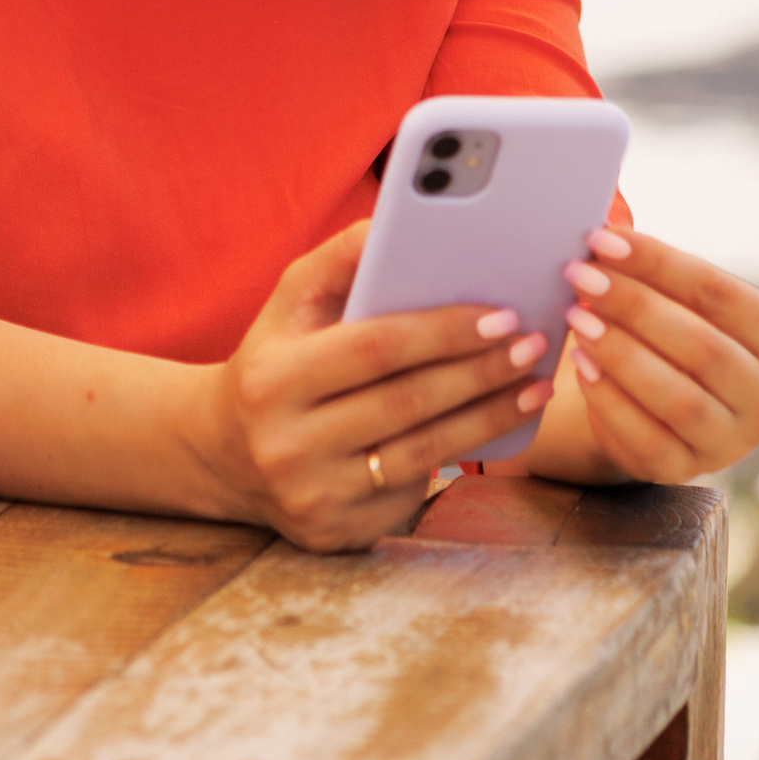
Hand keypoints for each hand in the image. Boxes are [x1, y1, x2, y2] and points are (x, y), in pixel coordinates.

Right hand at [190, 223, 558, 551]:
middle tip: (532, 345)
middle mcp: (288, 445)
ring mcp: (313, 497)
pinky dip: (462, 458)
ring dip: (489, 418)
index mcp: (274, 380)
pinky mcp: (337, 533)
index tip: (503, 315)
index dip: (446, 332)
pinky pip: (414, 493)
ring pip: (423, 455)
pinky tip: (496, 427)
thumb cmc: (274, 360)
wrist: (224, 453)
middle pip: (409, 404)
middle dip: (481, 372)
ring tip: (534, 386)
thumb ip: (341, 259)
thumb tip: (399, 225)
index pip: (377, 349)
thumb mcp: (290, 303)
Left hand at [529, 228, 758, 486]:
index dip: (656, 263)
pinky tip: (580, 364)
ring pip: (676, 396)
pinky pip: (645, 437)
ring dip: (618, 351)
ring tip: (576, 315)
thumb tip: (604, 226)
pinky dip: (608, 397)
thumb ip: (665, 272)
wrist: (676, 411)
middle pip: (699, 345)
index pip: (717, 292)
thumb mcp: (694, 304)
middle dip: (632, 305)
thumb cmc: (684, 335)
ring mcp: (734, 443)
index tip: (601, 239)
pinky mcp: (687, 471)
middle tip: (579, 275)